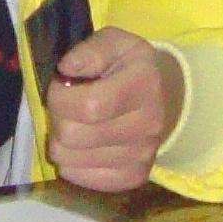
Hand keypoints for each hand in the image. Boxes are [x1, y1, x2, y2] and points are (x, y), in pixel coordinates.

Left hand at [46, 29, 185, 192]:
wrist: (166, 97)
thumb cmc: (131, 67)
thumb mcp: (115, 43)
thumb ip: (90, 51)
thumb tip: (66, 69)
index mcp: (143, 86)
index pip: (89, 106)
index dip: (60, 97)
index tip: (62, 85)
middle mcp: (147, 126)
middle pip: (72, 136)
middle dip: (56, 117)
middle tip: (66, 105)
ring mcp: (141, 157)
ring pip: (69, 160)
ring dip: (61, 140)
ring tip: (75, 123)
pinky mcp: (132, 178)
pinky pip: (79, 178)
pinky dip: (71, 161)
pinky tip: (83, 143)